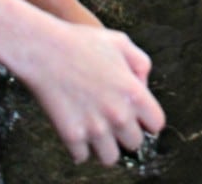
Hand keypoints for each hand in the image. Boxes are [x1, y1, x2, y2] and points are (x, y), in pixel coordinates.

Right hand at [17, 21, 164, 165]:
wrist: (45, 50)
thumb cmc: (83, 43)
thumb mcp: (122, 42)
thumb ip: (141, 64)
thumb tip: (143, 87)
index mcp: (134, 93)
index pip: (156, 124)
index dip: (148, 119)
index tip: (139, 116)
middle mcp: (118, 115)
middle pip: (134, 143)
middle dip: (127, 132)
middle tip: (114, 119)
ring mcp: (95, 129)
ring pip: (110, 158)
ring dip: (105, 146)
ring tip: (98, 129)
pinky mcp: (72, 137)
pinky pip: (82, 157)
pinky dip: (80, 148)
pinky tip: (78, 129)